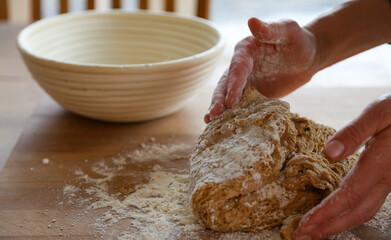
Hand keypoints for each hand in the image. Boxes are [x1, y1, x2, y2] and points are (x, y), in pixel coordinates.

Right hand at [204, 17, 318, 122]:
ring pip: (228, 97)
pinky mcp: (253, 95)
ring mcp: (245, 83)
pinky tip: (226, 127)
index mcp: (245, 50)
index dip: (232, 85)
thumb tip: (251, 21)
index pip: (237, 68)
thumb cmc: (299, 40)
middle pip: (225, 85)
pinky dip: (233, 116)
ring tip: (210, 123)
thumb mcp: (288, 31)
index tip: (230, 101)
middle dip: (218, 100)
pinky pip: (241, 106)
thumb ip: (270, 29)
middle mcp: (241, 67)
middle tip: (212, 117)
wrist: (308, 57)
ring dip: (220, 110)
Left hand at [293, 93, 390, 239]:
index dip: (326, 213)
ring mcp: (389, 181)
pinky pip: (367, 203)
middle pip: (357, 212)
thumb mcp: (378, 113)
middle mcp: (387, 178)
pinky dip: (347, 214)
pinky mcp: (387, 178)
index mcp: (381, 163)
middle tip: (302, 237)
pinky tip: (334, 214)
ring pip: (364, 211)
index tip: (305, 224)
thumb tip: (329, 153)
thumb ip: (355, 132)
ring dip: (337, 224)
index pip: (350, 196)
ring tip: (314, 232)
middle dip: (328, 228)